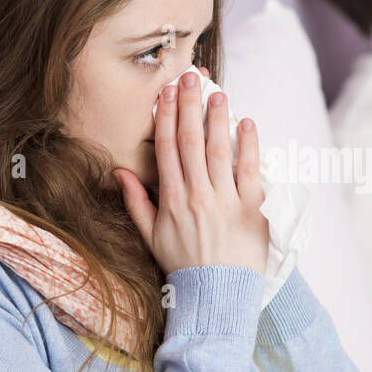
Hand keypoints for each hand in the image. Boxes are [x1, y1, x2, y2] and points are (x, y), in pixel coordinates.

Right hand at [114, 68, 268, 275]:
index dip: (167, 117)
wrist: (216, 294)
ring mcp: (225, 200)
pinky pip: (250, 171)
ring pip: (220, 150)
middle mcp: (196, 195)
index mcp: (171, 199)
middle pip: (192, 141)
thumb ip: (136, 202)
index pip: (168, 148)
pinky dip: (249, 145)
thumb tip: (119, 172)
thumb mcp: (151, 237)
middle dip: (190, 106)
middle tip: (191, 77)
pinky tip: (247, 123)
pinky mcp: (251, 208)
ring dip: (218, 118)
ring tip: (218, 92)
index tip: (167, 92)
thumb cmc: (183, 265)